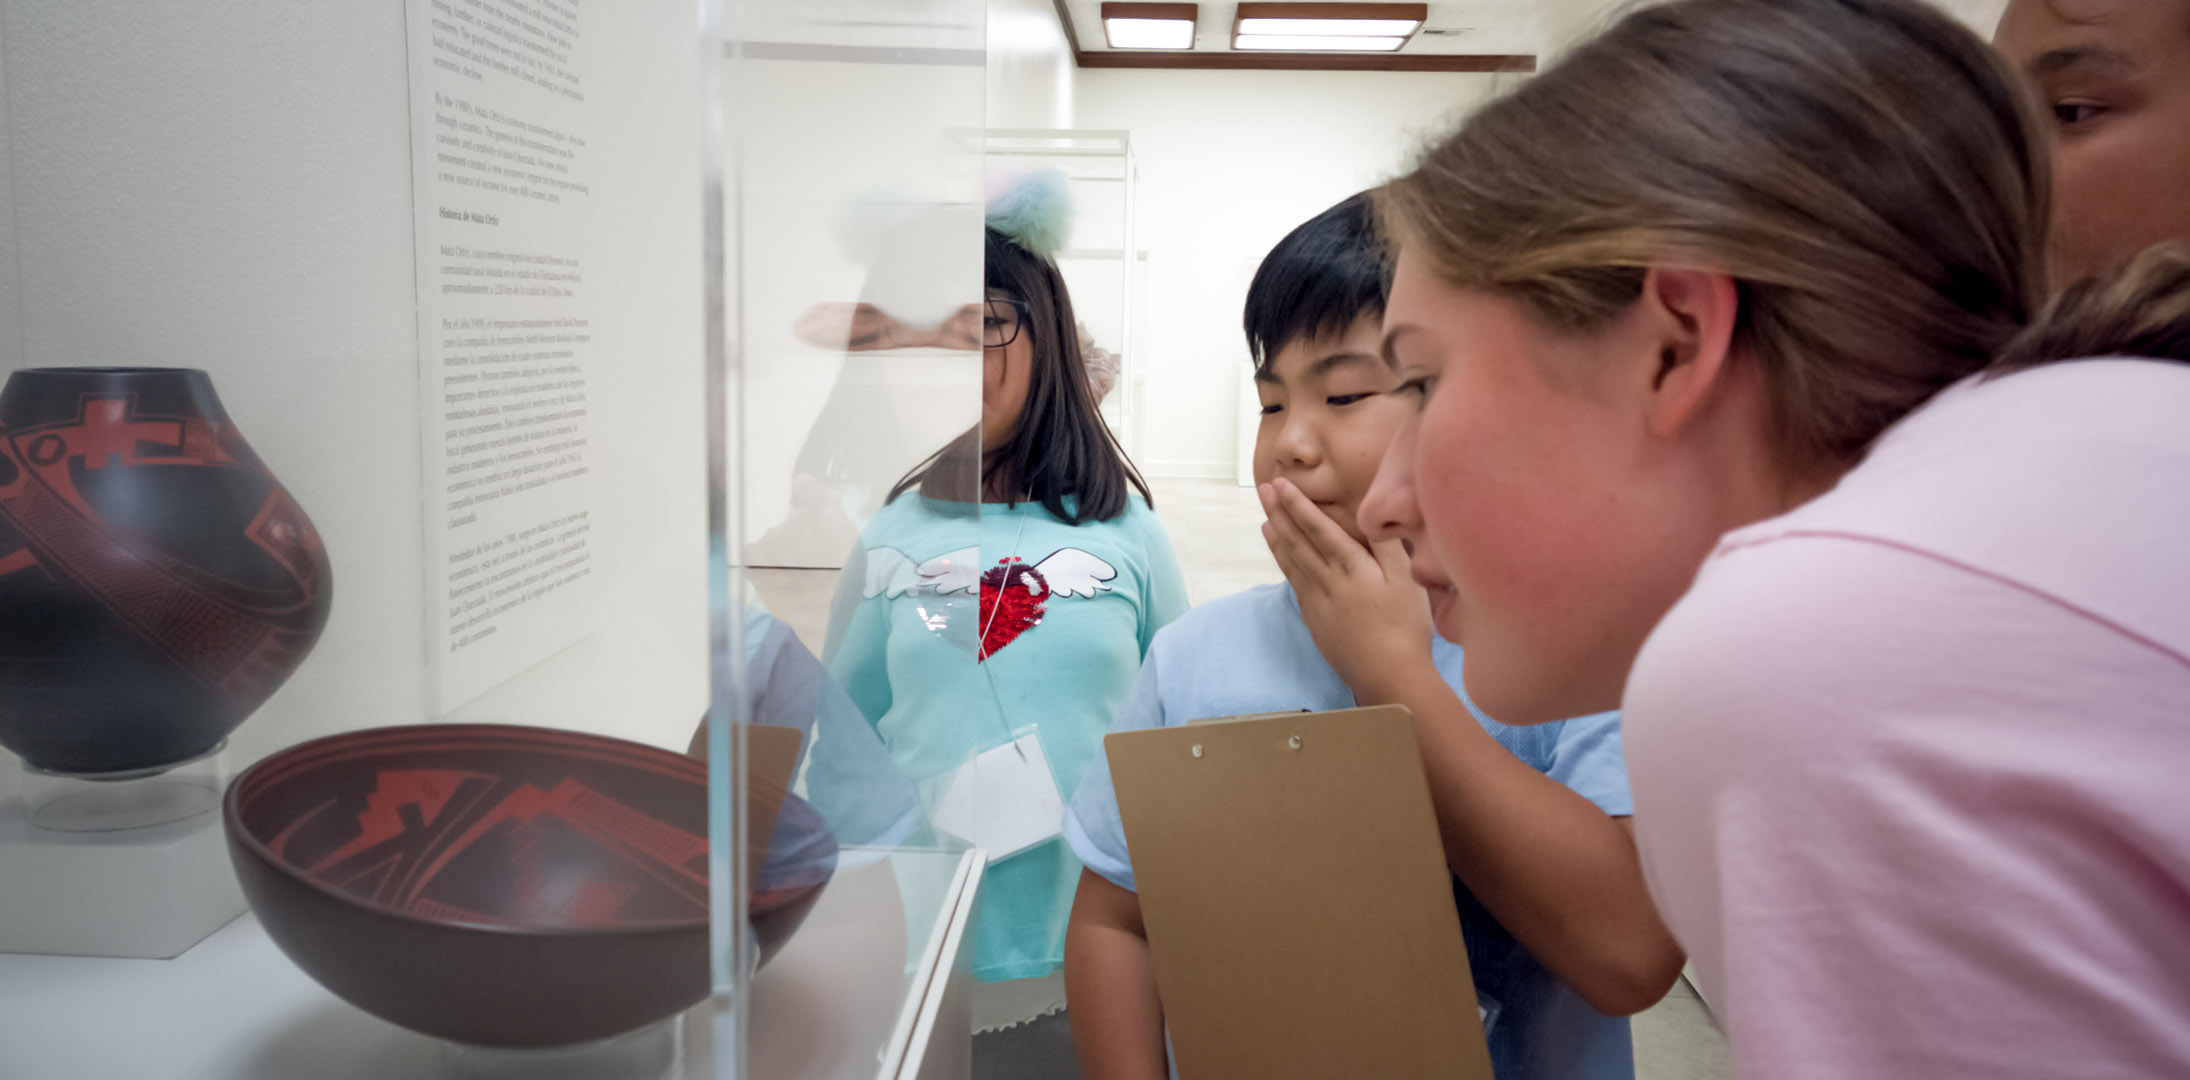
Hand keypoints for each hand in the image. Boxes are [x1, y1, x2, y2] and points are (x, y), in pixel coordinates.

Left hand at [1259, 477, 1435, 701]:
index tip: (1280, 485)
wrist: (1388, 675)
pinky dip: (1286, 568)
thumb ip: (1385, 544)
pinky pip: (1296, 587)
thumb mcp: (1406, 579)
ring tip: (1265, 522)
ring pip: (1292, 564)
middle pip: (1298, 542)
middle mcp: (1327, 582)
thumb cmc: (1404, 625)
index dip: (1298, 504)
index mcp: (1350, 567)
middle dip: (1280, 513)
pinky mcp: (1317, 622)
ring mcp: (1318, 604)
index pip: (1317, 528)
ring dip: (1278, 540)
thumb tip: (1370, 514)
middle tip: (1263, 491)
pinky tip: (1284, 563)